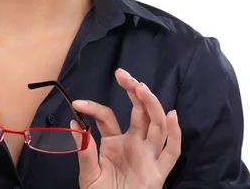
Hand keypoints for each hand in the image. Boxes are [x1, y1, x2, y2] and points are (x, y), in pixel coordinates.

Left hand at [71, 69, 180, 188]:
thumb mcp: (88, 174)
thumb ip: (84, 151)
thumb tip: (74, 123)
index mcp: (115, 141)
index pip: (107, 116)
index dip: (93, 108)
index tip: (77, 103)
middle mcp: (135, 143)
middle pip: (139, 111)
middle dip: (133, 91)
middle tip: (123, 74)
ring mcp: (148, 155)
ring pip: (156, 125)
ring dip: (151, 105)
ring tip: (141, 88)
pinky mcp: (159, 172)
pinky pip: (171, 152)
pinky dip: (175, 134)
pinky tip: (172, 116)